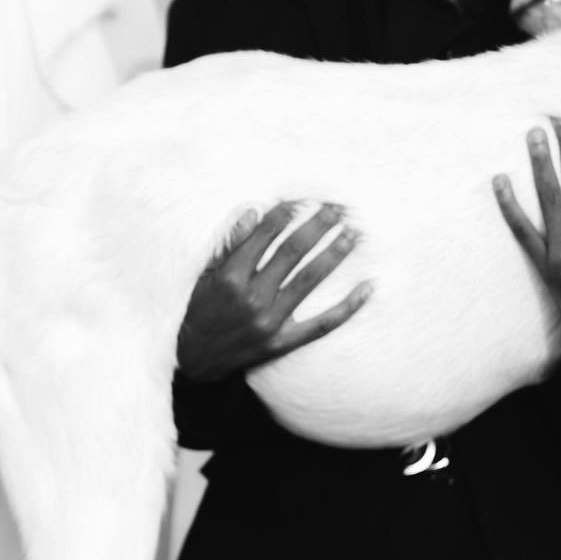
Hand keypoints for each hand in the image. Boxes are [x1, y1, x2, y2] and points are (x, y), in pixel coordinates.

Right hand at [176, 201, 372, 382]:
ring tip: (353, 233)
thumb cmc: (196, 310)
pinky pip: (322, 324)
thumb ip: (229, 245)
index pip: (264, 236)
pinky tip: (367, 288)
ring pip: (309, 280)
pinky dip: (347, 307)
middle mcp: (252, 298)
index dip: (284, 213)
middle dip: (316, 226)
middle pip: (292, 253)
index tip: (301, 198)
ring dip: (334, 254)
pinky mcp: (283, 343)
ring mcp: (270, 322)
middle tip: (337, 208)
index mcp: (229, 278)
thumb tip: (253, 212)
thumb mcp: (203, 275)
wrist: (193, 361)